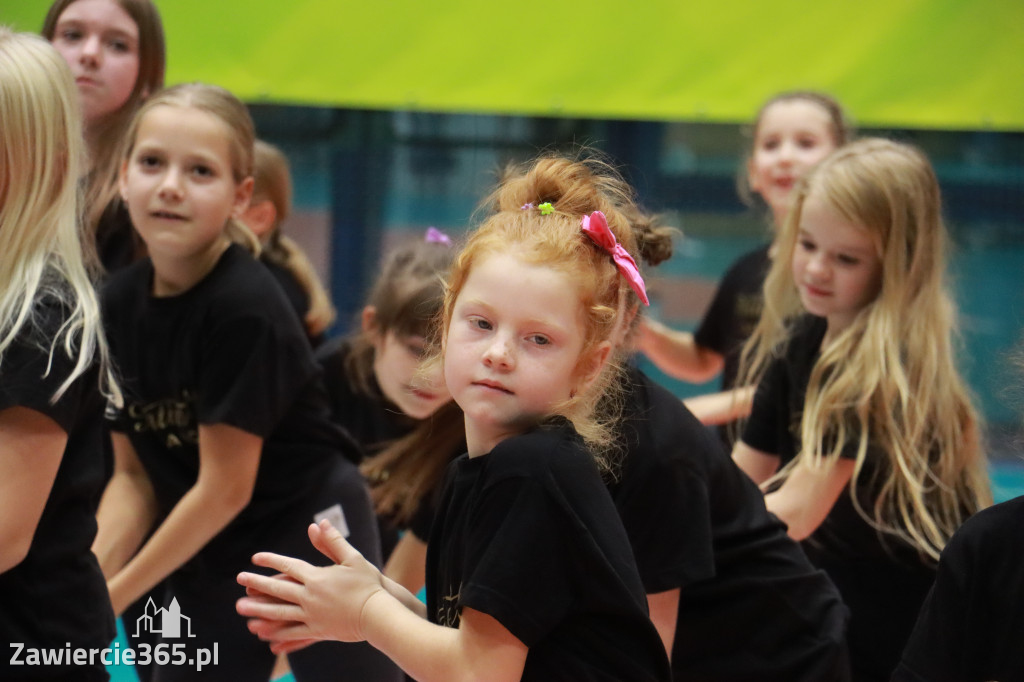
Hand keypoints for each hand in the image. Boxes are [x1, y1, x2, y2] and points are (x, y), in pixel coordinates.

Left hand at [236, 520, 386, 647]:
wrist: (377, 615)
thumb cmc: (368, 584)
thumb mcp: (352, 558)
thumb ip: (333, 541)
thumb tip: (319, 523)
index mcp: (317, 577)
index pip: (288, 566)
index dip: (271, 561)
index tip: (255, 558)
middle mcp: (310, 597)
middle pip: (278, 589)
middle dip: (257, 583)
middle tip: (240, 579)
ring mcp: (312, 615)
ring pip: (279, 613)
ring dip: (258, 609)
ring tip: (241, 607)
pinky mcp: (318, 631)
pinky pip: (292, 632)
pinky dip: (276, 633)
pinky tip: (264, 634)